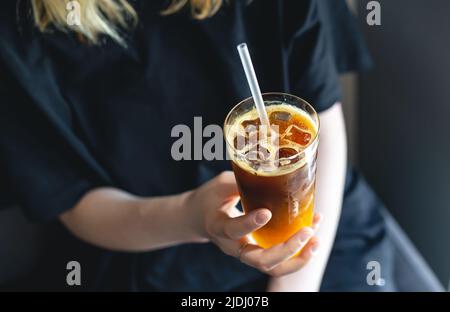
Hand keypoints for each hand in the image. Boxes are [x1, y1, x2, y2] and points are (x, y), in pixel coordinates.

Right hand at [183, 171, 320, 276]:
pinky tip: (313, 232)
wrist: (198, 218)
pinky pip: (279, 260)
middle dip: (287, 250)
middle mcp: (233, 246)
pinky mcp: (257, 252)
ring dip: (298, 258)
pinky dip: (298, 251)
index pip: (234, 230)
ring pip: (273, 267)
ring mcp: (246, 253)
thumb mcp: (220, 185)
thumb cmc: (210, 198)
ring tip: (316, 240)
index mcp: (218, 227)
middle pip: (260, 260)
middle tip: (307, 232)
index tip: (267, 212)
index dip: (250, 224)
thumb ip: (242, 181)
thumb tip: (271, 169)